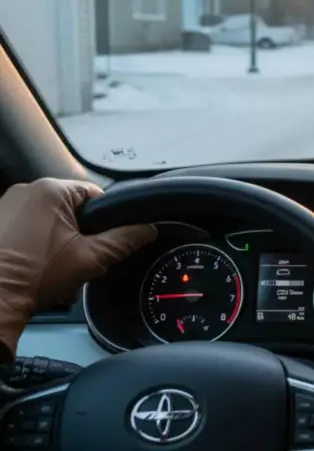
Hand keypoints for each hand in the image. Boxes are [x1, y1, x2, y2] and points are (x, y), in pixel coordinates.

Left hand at [0, 178, 156, 358]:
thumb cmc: (35, 276)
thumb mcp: (91, 258)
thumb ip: (124, 240)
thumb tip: (148, 229)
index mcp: (51, 189)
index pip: (95, 194)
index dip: (105, 220)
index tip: (101, 242)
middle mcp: (26, 190)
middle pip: (71, 207)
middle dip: (80, 233)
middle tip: (79, 258)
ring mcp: (6, 205)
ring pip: (49, 218)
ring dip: (59, 239)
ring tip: (56, 264)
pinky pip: (28, 225)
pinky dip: (37, 242)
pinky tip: (37, 264)